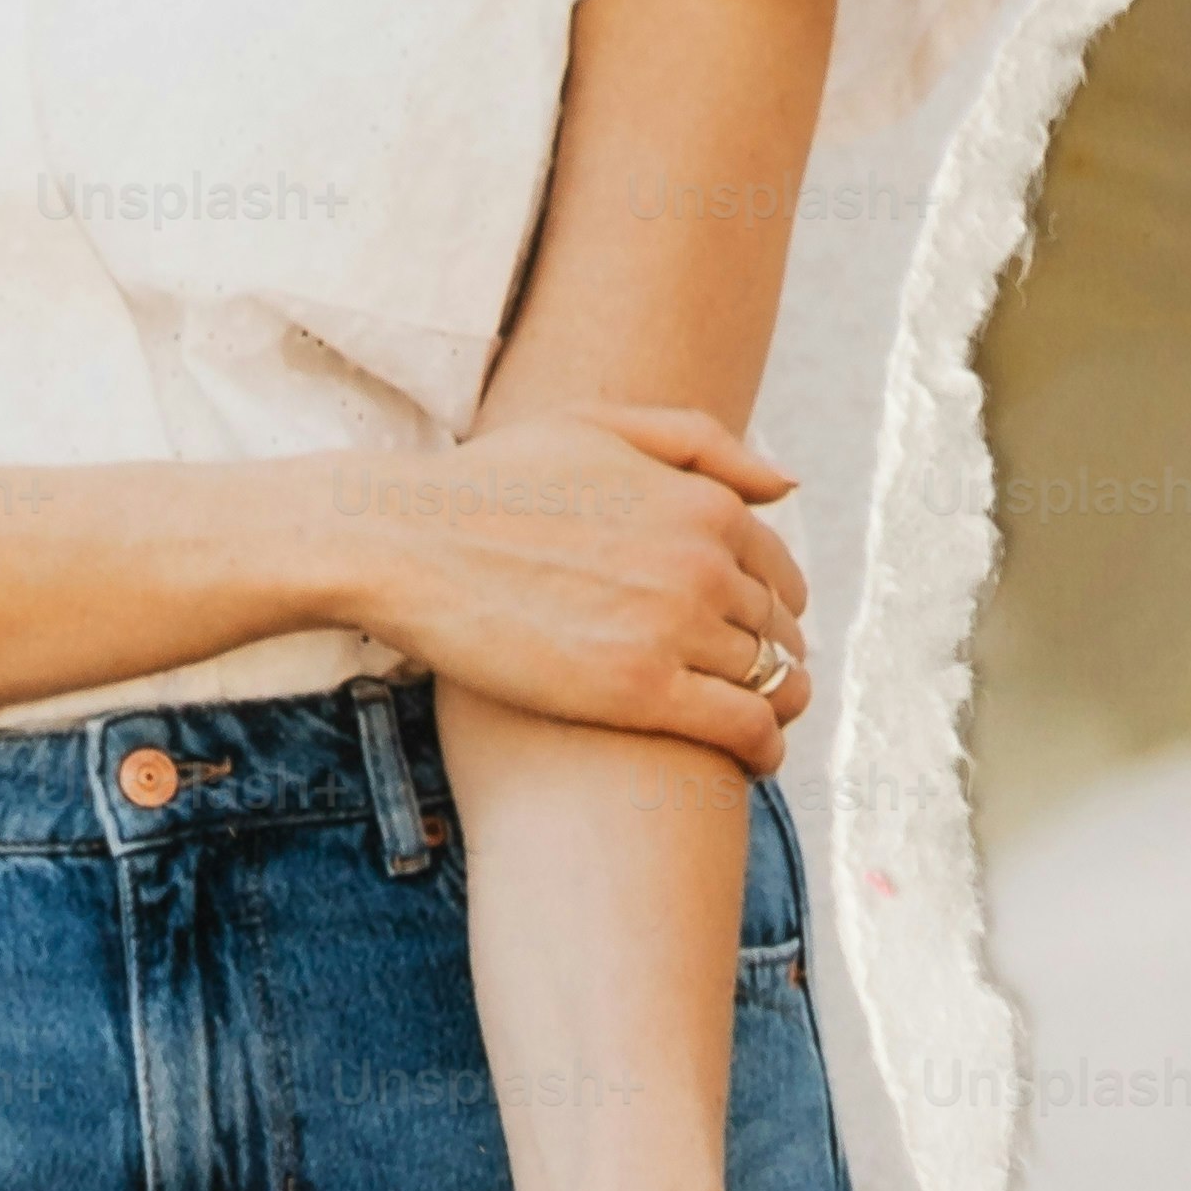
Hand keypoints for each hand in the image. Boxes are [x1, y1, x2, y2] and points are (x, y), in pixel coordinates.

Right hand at [342, 406, 812, 773]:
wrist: (403, 543)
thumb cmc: (489, 484)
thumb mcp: (599, 427)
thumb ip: (702, 444)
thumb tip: (787, 486)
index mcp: (702, 503)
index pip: (779, 573)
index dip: (774, 614)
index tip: (751, 640)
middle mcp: (702, 562)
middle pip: (778, 631)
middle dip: (774, 664)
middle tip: (749, 694)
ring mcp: (673, 627)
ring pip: (771, 681)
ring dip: (774, 710)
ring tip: (753, 731)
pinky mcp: (639, 691)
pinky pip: (744, 728)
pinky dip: (765, 749)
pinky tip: (754, 764)